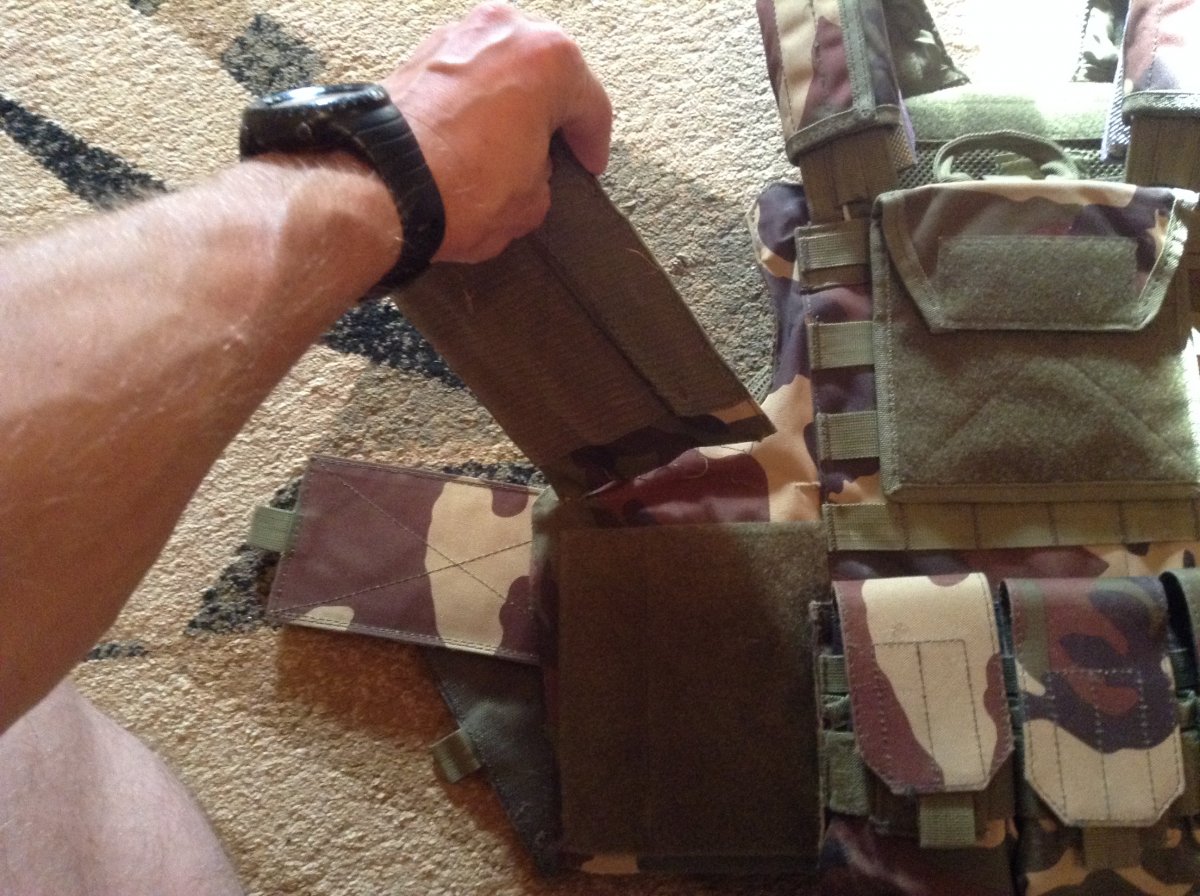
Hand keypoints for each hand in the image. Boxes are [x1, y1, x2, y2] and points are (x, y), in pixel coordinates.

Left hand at [382, 3, 612, 262]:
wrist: (384, 187)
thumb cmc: (463, 187)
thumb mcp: (531, 201)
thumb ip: (544, 176)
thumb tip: (531, 171)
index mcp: (551, 58)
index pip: (590, 105)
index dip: (593, 143)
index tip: (589, 165)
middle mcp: (506, 31)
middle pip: (546, 73)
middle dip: (552, 111)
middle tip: (557, 149)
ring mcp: (459, 34)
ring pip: (503, 68)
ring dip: (511, 101)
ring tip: (511, 142)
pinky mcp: (420, 52)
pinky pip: (465, 75)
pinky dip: (474, 101)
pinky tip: (474, 134)